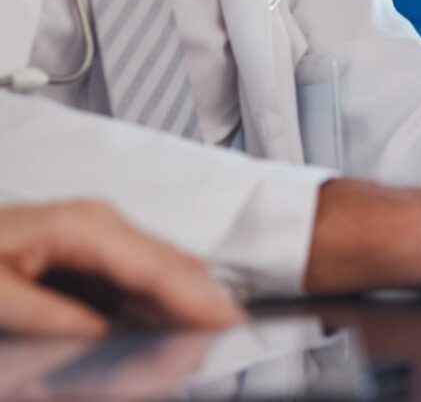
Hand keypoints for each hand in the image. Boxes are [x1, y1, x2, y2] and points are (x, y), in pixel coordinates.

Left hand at [0, 202, 243, 336]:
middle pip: (170, 262)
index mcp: (83, 227)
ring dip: (185, 301)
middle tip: (227, 340)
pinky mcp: (88, 249)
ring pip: (160, 266)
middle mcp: (100, 223)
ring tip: (206, 336)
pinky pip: (140, 273)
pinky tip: (169, 324)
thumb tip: (104, 336)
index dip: (195, 297)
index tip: (228, 324)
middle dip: (202, 300)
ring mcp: (97, 233)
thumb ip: (47, 314)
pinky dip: (162, 298)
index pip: (156, 266)